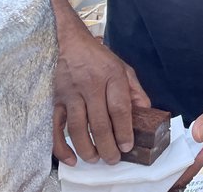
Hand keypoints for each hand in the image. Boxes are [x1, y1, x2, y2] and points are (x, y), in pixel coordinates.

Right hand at [53, 30, 151, 164]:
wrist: (72, 43)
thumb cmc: (101, 59)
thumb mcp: (124, 69)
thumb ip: (135, 91)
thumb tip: (146, 113)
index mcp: (112, 76)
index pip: (119, 108)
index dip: (124, 131)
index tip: (127, 146)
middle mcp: (91, 85)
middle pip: (99, 123)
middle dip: (107, 146)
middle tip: (113, 159)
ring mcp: (71, 94)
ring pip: (77, 128)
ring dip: (87, 148)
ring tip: (95, 159)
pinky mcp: (57, 100)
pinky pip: (56, 127)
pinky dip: (61, 146)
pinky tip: (71, 158)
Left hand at [171, 83, 202, 188]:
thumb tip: (196, 133)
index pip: (198, 168)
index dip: (182, 177)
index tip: (169, 185)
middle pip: (201, 172)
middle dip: (186, 179)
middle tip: (170, 185)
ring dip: (192, 172)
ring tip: (176, 179)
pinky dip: (199, 162)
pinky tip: (191, 162)